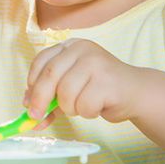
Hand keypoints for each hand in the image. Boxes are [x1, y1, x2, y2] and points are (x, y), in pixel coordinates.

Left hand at [24, 39, 144, 124]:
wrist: (136, 92)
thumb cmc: (100, 90)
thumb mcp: (71, 88)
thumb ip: (50, 97)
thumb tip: (28, 112)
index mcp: (70, 46)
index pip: (41, 62)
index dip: (31, 84)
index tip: (27, 103)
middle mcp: (82, 49)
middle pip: (50, 76)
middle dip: (40, 100)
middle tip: (36, 117)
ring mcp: (96, 63)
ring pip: (66, 94)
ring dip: (71, 108)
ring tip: (84, 105)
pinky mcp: (107, 81)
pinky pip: (84, 106)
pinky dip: (87, 113)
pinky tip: (98, 106)